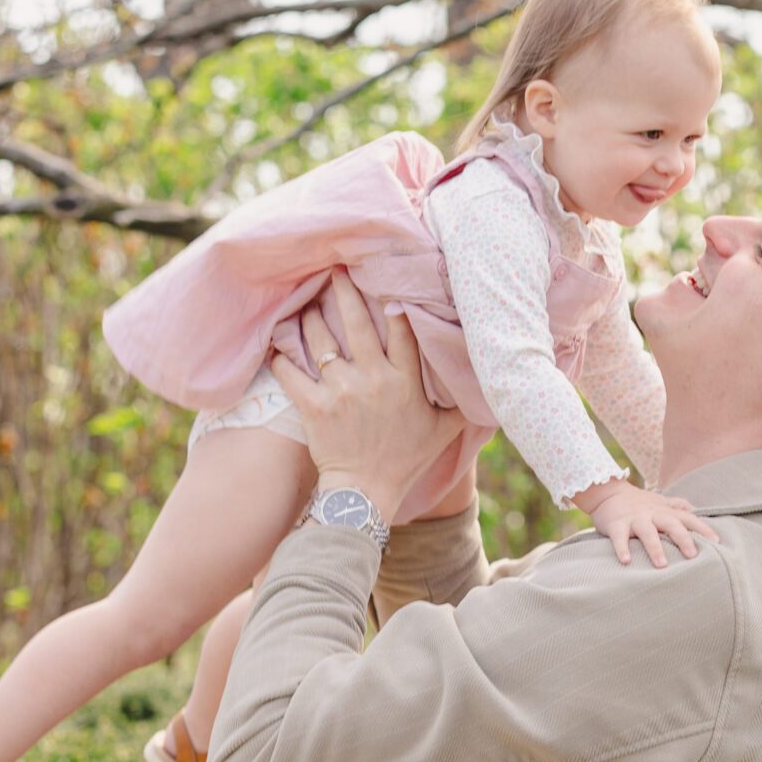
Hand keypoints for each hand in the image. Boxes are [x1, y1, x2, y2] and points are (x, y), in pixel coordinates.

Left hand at [270, 271, 463, 523]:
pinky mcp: (314, 406)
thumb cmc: (406, 461)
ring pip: (321, 341)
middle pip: (358, 322)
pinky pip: (291, 373)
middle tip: (334, 267)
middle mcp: (374, 378)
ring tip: (304, 302)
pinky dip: (281, 356)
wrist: (366, 494)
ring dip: (310, 318)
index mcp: (405, 380)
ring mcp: (341, 390)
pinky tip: (275, 342)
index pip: (402, 328)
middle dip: (344, 291)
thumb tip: (486, 383)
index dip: (393, 299)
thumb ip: (462, 403)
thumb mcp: (444, 431)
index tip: (383, 275)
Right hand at [577, 476, 722, 569]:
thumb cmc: (638, 502)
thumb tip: (698, 510)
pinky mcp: (616, 525)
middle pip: (671, 524)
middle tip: (692, 556)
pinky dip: (622, 548)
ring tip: (662, 565)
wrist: (607, 492)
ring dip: (655, 547)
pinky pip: (619, 537)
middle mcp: (653, 514)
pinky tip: (626, 561)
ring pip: (647, 532)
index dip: (703, 528)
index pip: (689, 518)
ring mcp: (635, 519)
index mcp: (665, 511)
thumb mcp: (660, 501)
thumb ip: (679, 505)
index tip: (717, 542)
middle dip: (683, 539)